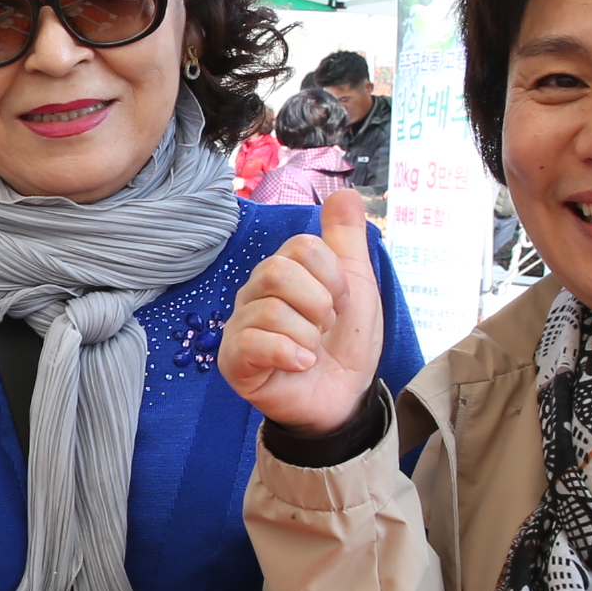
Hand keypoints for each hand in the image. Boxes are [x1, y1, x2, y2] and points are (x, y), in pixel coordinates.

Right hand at [219, 188, 386, 436]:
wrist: (345, 399)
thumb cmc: (346, 343)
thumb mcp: (358, 286)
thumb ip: (347, 240)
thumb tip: (343, 192)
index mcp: (282, 271)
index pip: (303, 247)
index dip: (333, 278)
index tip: (340, 304)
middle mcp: (254, 294)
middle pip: (278, 271)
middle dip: (319, 304)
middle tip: (325, 328)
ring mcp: (240, 328)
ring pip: (271, 309)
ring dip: (308, 336)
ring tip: (313, 351)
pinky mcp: (233, 362)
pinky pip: (253, 343)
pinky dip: (290, 354)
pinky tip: (302, 365)